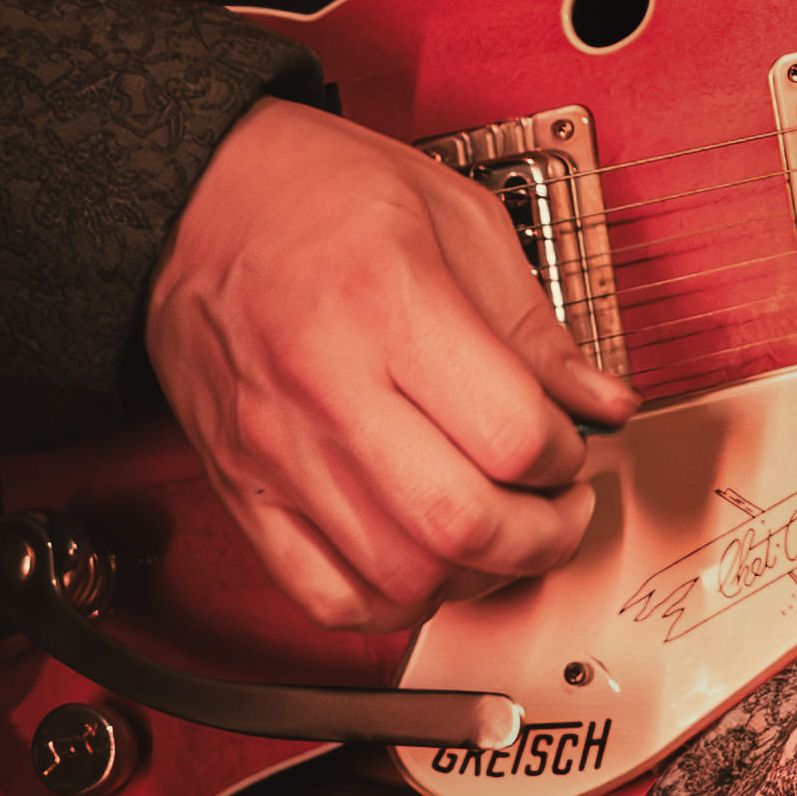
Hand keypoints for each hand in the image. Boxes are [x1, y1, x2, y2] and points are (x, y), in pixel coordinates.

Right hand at [144, 95, 635, 632]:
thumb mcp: (454, 214)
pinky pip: (320, 595)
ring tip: (502, 536)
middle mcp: (327, 387)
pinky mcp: (244, 490)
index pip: (510, 432)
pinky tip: (424, 565)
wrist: (196, 200)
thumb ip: (532, 320)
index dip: (569, 454)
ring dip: (475, 578)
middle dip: (541, 537)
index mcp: (388, 301)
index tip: (576, 441)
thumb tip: (600, 400)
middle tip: (562, 508)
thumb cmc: (318, 191)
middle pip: (458, 523)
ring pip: (396, 578)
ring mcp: (279, 451)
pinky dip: (389, 605)